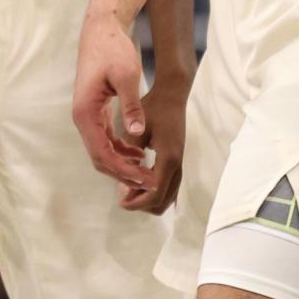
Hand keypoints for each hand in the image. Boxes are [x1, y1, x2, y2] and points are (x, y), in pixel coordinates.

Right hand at [72, 9, 156, 193]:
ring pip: (101, 151)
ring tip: (146, 173)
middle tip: (149, 182)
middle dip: (123, 174)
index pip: (102, 154)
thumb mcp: (126, 76)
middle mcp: (82, 118)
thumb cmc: (113, 49)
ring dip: (122, 164)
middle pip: (100, 159)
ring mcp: (86, 116)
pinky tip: (139, 153)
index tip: (145, 179)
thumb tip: (136, 134)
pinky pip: (104, 139)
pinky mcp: (94, 111)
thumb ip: (131, 106)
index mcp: (85, 113)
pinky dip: (120, 150)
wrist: (101, 30)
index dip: (124, 170)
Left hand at [118, 78, 186, 214]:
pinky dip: (155, 190)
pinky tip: (138, 179)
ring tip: (128, 190)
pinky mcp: (177, 159)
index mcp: (168, 158)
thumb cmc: (154, 107)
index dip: (137, 202)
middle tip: (123, 197)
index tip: (120, 201)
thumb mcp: (138, 130)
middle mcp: (177, 164)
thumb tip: (123, 181)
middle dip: (142, 204)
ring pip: (168, 196)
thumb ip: (132, 156)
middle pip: (163, 201)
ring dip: (149, 198)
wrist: (172, 94)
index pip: (155, 193)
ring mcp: (179, 162)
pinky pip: (169, 185)